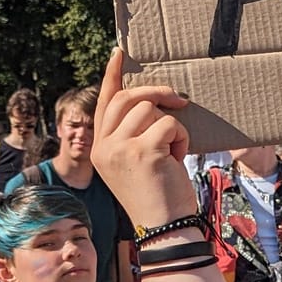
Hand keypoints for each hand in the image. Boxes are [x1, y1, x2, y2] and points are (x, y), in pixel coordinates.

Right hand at [94, 50, 199, 227]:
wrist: (165, 228)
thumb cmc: (158, 197)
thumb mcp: (138, 163)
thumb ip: (136, 135)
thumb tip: (154, 101)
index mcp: (100, 148)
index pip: (105, 102)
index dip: (113, 75)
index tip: (120, 53)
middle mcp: (104, 147)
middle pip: (128, 98)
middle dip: (156, 91)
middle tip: (180, 100)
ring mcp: (120, 148)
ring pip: (151, 110)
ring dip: (172, 126)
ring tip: (174, 153)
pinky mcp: (142, 151)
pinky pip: (170, 124)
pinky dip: (181, 139)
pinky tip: (178, 160)